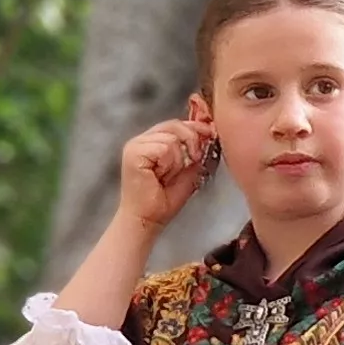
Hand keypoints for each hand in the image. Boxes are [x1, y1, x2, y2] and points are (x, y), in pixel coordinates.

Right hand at [116, 117, 217, 234]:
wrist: (148, 220)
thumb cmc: (163, 201)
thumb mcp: (187, 171)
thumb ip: (194, 152)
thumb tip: (207, 134)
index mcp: (151, 141)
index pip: (175, 124)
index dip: (194, 127)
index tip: (209, 133)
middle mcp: (141, 140)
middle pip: (174, 125)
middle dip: (190, 142)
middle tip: (193, 160)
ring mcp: (135, 145)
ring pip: (171, 139)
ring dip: (176, 161)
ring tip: (166, 176)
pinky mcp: (133, 152)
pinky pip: (164, 149)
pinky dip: (168, 165)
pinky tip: (159, 177)